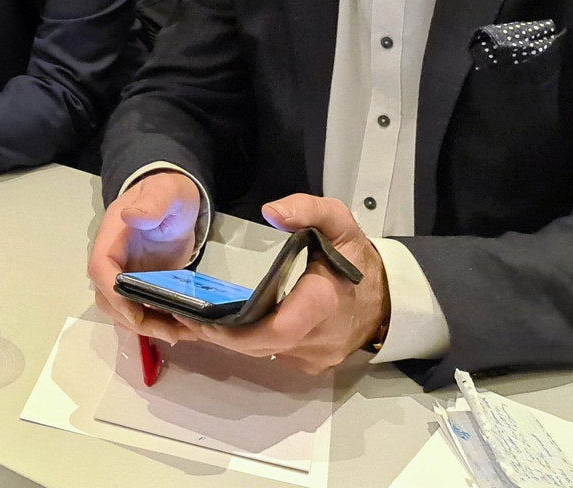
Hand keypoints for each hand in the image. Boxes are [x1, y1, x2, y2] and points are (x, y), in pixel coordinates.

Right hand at [90, 171, 204, 342]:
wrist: (175, 199)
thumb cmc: (167, 192)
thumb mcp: (164, 192)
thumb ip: (152, 203)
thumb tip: (131, 217)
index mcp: (112, 236)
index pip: (100, 268)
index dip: (113, 293)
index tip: (136, 313)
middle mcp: (113, 259)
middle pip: (107, 298)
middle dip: (133, 319)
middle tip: (169, 331)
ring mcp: (125, 273)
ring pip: (121, 310)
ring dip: (146, 327)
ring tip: (180, 334)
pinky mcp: (141, 284)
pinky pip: (139, 310)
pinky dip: (155, 324)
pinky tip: (179, 329)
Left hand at [158, 194, 388, 375]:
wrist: (388, 299)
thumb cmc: (358, 258)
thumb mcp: (339, 222)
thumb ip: (308, 210)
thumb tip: (271, 211)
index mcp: (323, 301)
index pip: (278, 329)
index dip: (237, 332)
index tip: (203, 318)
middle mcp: (318, 337)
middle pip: (262, 346)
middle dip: (222, 335)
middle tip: (185, 315)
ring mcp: (316, 356)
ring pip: (265, 353)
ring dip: (233, 340)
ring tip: (198, 318)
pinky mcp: (312, 364)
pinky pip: (275, 356)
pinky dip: (251, 343)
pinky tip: (228, 326)